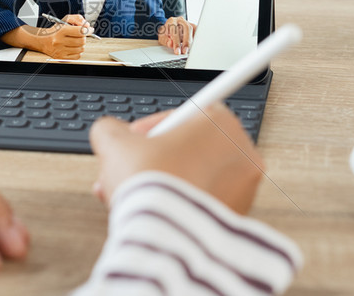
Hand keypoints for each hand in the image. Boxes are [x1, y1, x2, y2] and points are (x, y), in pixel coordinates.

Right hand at [40, 14, 91, 58]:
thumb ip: (77, 19)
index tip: (90, 30)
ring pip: (81, 49)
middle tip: (81, 35)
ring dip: (81, 45)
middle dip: (84, 37)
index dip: (88, 30)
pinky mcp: (61, 58)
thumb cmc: (55, 30)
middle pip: (82, 41)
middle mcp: (60, 41)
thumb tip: (87, 26)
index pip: (80, 31)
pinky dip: (78, 52)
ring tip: (75, 41)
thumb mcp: (65, 20)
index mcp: (61, 31)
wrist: (42, 40)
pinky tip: (73, 47)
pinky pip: (77, 56)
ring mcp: (60, 51)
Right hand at [89, 103, 263, 214]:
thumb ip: (111, 129)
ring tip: (128, 195)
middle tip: (128, 169)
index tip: (134, 138)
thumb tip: (110, 132)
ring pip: (191, 177)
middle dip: (149, 159)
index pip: (184, 114)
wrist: (164, 238)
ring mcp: (243, 188)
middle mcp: (241, 153)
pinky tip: (148, 211)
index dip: (150, 127)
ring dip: (157, 182)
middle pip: (185, 148)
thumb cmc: (149, 185)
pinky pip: (199, 202)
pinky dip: (175, 204)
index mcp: (221, 123)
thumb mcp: (115, 142)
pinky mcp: (236, 217)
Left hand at [158, 16, 195, 54]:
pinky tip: (193, 44)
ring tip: (187, 49)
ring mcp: (187, 22)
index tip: (177, 51)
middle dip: (186, 41)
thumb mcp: (162, 38)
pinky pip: (196, 30)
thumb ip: (165, 41)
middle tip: (184, 51)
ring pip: (192, 29)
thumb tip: (171, 43)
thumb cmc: (165, 34)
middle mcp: (180, 20)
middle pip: (187, 28)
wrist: (167, 30)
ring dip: (190, 41)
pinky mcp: (192, 26)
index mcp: (172, 21)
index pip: (175, 30)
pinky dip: (195, 37)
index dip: (176, 42)